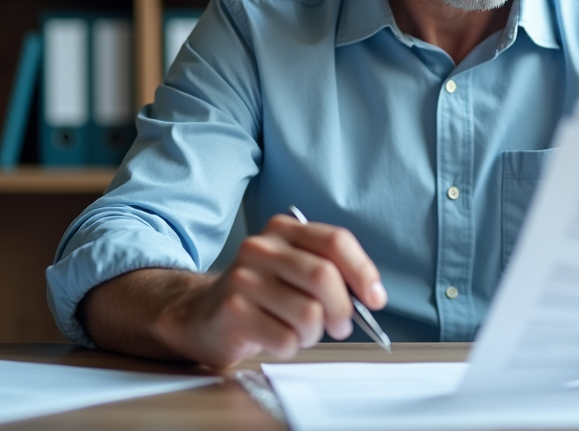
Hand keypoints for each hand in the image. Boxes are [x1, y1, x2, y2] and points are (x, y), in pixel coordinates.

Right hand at [153, 214, 386, 367]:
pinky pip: (284, 338)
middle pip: (324, 277)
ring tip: (300, 332)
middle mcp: (261, 247)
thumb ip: (331, 273)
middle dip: (342, 309)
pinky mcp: (232, 310)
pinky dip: (290, 347)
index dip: (362, 271)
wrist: (203, 316)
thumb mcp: (294, 270)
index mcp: (283, 229)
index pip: (335, 241)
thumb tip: (371, 296)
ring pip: (307, 313)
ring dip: (313, 333)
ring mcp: (243, 277)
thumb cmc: (262, 296)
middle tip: (340, 326)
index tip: (375, 298)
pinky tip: (275, 339)